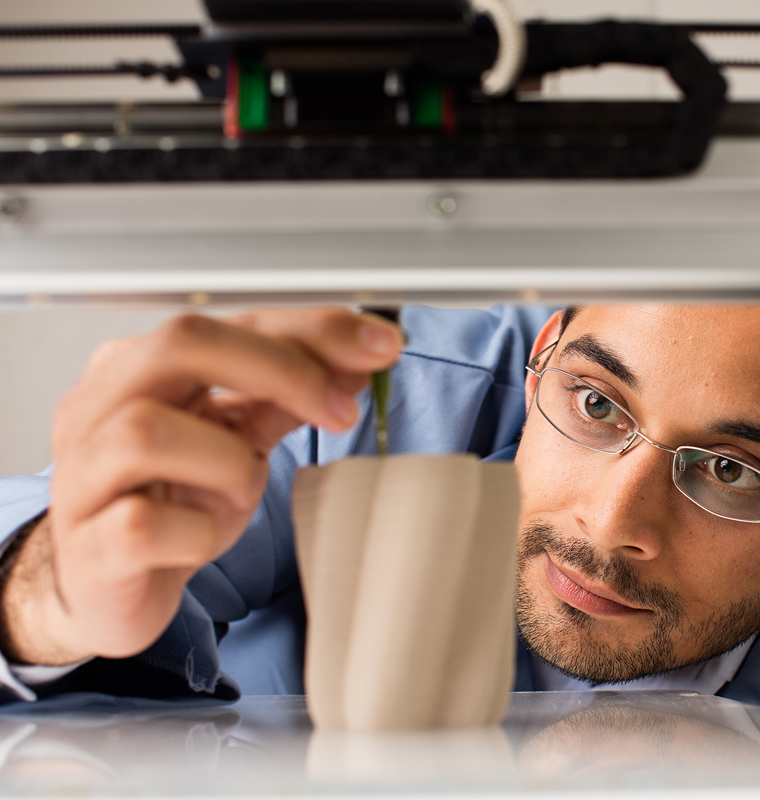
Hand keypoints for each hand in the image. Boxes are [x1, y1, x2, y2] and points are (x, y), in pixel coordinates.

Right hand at [0, 308, 401, 665]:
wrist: (108, 586)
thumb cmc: (167, 502)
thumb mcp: (237, 441)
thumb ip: (287, 398)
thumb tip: (358, 358)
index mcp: (138, 368)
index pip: (228, 322)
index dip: (311, 330)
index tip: (378, 345)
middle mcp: (96, 407)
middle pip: (182, 344)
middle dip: (281, 369)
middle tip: (341, 410)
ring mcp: (81, 475)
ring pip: (150, 431)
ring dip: (229, 463)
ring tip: (239, 490)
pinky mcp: (87, 546)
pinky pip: (143, 524)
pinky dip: (197, 532)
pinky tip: (201, 537)